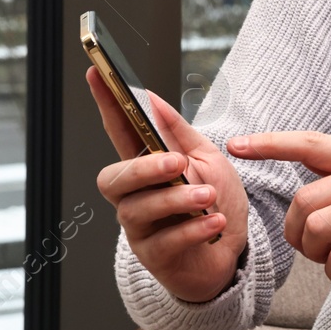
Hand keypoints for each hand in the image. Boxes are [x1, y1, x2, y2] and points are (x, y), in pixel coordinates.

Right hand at [89, 67, 248, 302]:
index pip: (119, 132)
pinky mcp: (156, 256)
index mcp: (146, 168)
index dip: (107, 104)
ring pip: (138, 210)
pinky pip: (164, 242)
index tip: (97, 73)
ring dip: (176, 200)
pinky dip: (192, 229)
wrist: (233, 253)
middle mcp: (135, 197)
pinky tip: (213, 223)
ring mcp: (141, 228)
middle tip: (176, 163)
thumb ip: (178, 133)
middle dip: (143, 168)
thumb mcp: (206, 160)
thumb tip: (153, 97)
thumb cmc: (214, 203)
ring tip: (207, 195)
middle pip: (113, 179)